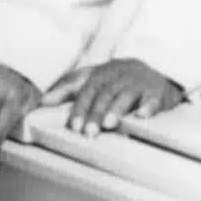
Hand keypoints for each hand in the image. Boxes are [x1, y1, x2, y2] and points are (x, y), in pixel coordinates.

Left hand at [48, 58, 183, 136]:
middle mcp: (117, 77)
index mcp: (100, 74)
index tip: (73, 126)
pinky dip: (148, 107)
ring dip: (117, 109)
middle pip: (104, 94)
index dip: (79, 107)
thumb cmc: (116, 78)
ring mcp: (137, 84)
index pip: (86, 90)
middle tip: (88, 133)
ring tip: (108, 124)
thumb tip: (43, 100)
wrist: (154, 68)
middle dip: (95, 113)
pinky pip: (153, 99)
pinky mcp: (157, 92)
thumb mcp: (92, 78)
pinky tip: (143, 116)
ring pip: (125, 96)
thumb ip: (68, 88)